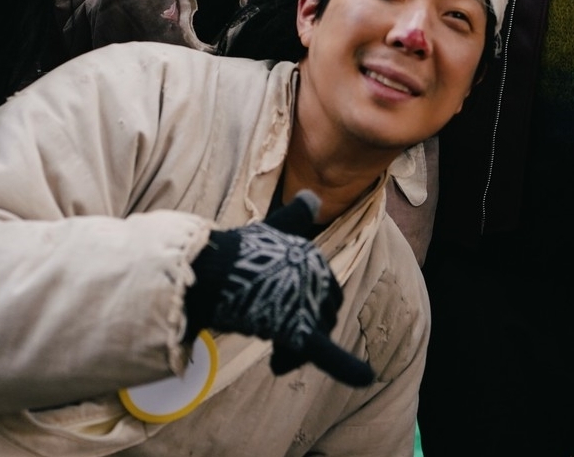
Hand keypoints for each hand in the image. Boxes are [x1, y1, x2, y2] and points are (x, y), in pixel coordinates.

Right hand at [193, 192, 377, 384]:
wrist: (208, 269)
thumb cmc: (233, 252)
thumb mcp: (269, 230)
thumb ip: (294, 216)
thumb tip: (313, 195)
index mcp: (312, 258)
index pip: (319, 291)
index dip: (303, 307)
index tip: (279, 317)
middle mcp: (317, 279)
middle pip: (318, 316)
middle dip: (299, 331)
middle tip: (275, 345)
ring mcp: (309, 305)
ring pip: (313, 337)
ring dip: (295, 352)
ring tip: (276, 360)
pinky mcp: (301, 331)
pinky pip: (328, 354)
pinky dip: (347, 368)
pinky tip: (365, 378)